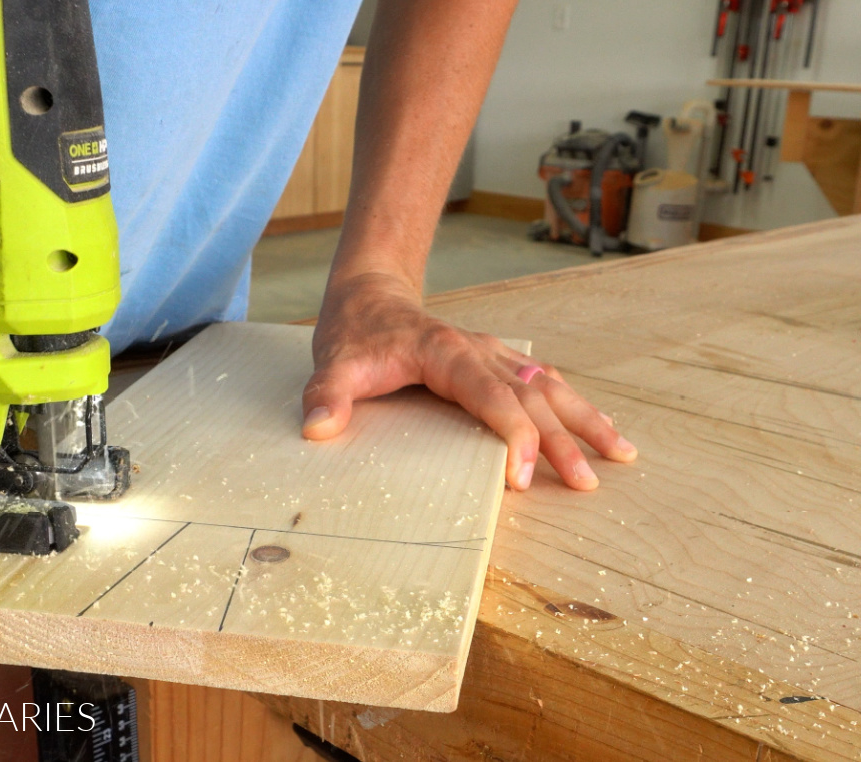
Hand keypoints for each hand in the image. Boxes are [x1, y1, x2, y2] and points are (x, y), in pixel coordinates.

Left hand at [301, 273, 637, 490]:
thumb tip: (316, 427)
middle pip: (532, 398)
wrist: (370, 295)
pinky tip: (600, 431)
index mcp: (447, 353)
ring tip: (622, 455)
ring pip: (551, 388)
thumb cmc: (354, 333)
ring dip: (586, 421)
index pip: (491, 397)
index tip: (522, 477)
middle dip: (562, 441)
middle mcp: (481, 352)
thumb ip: (326, 394)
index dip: (512, 435)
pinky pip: (547, 385)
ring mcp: (495, 355)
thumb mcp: (333, 362)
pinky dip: (577, 407)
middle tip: (585, 484)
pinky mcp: (500, 362)